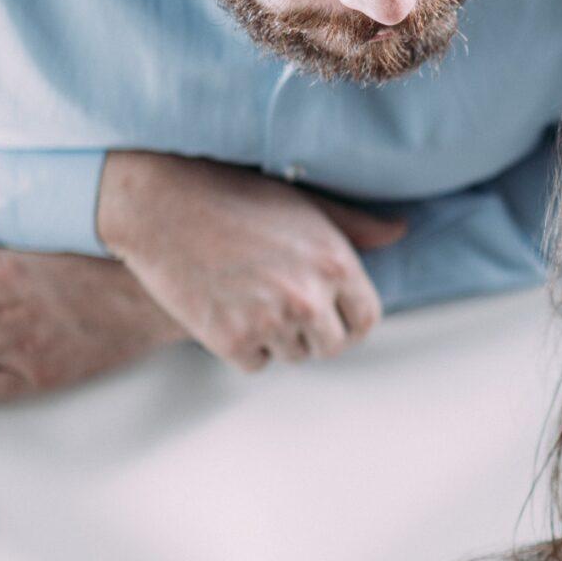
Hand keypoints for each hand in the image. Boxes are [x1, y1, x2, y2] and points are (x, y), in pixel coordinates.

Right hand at [96, 151, 407, 372]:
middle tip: (283, 306)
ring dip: (278, 338)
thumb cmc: (236, 196)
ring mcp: (271, 322)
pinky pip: (256, 364)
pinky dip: (245, 347)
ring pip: (293, 355)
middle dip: (314, 332)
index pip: (366, 319)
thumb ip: (355, 226)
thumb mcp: (304, 204)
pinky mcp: (232, 340)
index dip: (348, 318)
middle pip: (331, 346)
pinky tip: (228, 310)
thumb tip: (399, 232)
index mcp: (336, 264)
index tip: (329, 312)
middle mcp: (310, 298)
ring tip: (252, 297)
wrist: (162, 206)